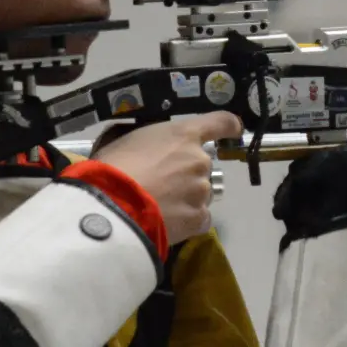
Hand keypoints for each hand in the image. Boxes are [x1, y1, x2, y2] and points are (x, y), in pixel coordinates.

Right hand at [92, 112, 242, 244]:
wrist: (112, 206)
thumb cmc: (112, 166)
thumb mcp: (124, 138)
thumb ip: (146, 139)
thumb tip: (145, 146)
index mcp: (184, 134)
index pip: (220, 122)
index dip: (228, 126)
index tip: (234, 130)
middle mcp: (200, 160)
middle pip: (202, 165)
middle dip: (187, 173)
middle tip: (161, 184)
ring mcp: (202, 190)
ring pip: (201, 193)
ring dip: (187, 197)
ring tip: (161, 206)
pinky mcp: (198, 218)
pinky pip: (200, 218)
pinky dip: (188, 220)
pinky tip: (169, 223)